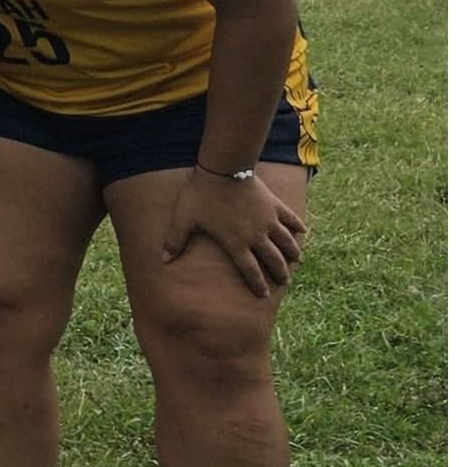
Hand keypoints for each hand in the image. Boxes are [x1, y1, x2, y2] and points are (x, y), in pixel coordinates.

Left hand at [162, 170, 305, 295]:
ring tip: (296, 261)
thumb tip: (163, 261)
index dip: (257, 285)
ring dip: (293, 253)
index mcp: (235, 243)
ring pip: (286, 242)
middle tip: (284, 282)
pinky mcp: (275, 205)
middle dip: (280, 273)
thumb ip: (174, 241)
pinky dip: (299, 226)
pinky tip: (304, 232)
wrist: (223, 170)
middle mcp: (256, 236)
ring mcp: (269, 220)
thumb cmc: (200, 195)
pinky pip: (292, 218)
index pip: (249, 270)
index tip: (264, 296)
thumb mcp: (183, 220)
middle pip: (273, 260)